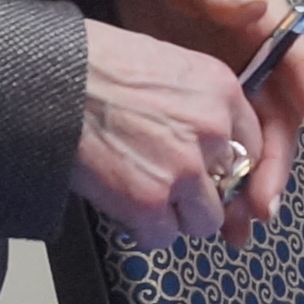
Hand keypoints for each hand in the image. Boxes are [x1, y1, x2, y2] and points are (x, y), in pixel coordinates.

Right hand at [73, 19, 258, 248]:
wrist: (51, 80)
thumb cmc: (96, 65)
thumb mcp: (167, 65)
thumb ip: (198, 104)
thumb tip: (206, 143)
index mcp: (222, 89)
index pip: (252, 147)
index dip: (229, 169)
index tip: (213, 177)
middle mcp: (213, 130)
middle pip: (231, 188)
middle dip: (202, 194)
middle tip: (170, 188)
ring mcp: (184, 168)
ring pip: (203, 221)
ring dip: (175, 217)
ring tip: (143, 197)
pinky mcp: (150, 200)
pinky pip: (162, 238)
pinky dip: (142, 231)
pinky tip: (122, 209)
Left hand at [113, 0, 303, 227]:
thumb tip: (255, 5)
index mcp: (268, 24)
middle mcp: (257, 58)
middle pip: (279, 121)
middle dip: (276, 166)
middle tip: (262, 205)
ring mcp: (229, 80)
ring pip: (251, 141)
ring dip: (249, 183)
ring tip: (239, 226)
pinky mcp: (199, 98)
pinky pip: (217, 142)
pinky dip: (217, 175)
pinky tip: (209, 208)